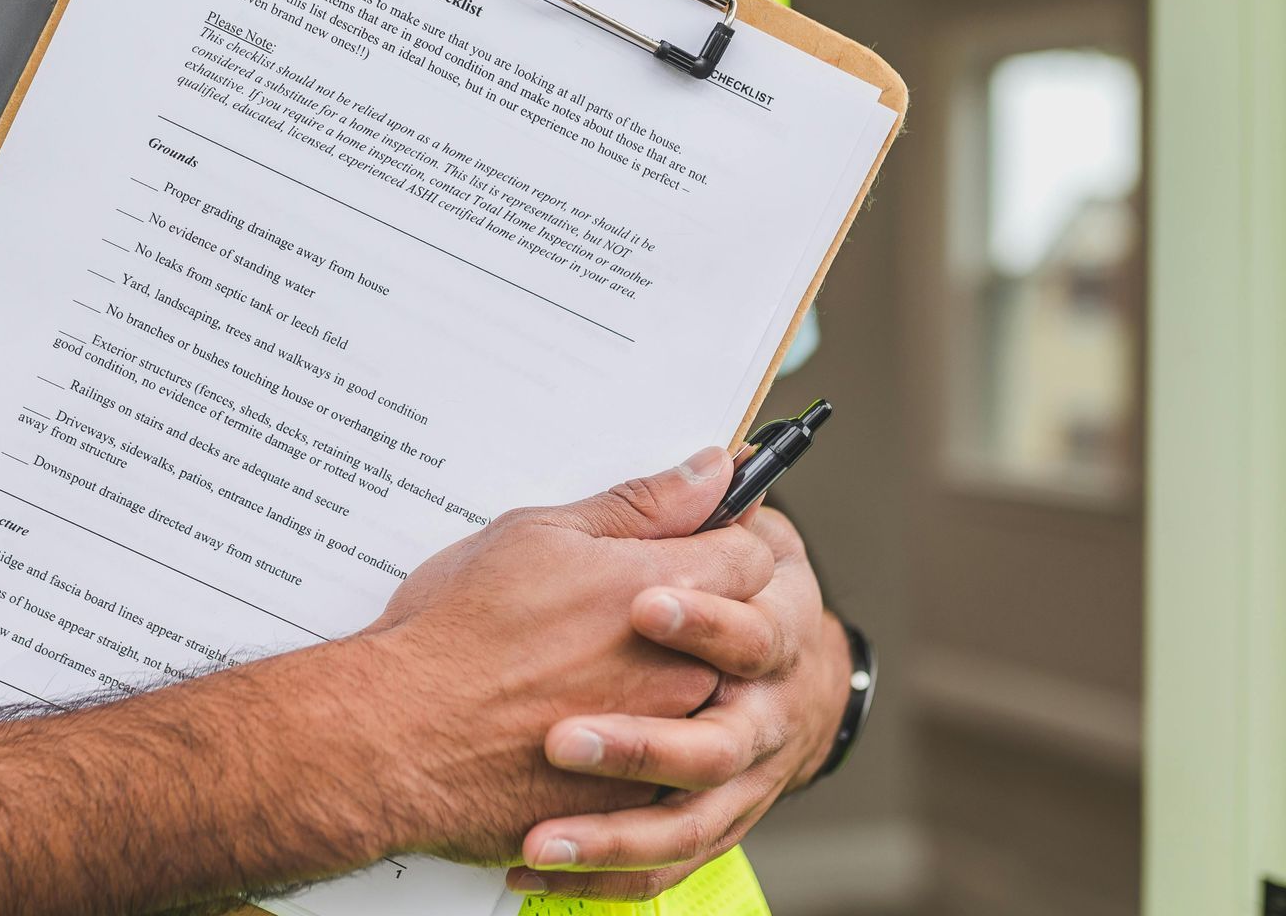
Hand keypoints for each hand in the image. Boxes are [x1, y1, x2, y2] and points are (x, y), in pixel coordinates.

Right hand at [354, 448, 776, 864]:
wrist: (397, 738)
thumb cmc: (455, 630)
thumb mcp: (537, 535)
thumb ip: (640, 505)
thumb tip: (713, 468)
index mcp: (665, 589)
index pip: (752, 556)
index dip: (718, 543)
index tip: (682, 543)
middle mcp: (681, 667)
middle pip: (737, 631)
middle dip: (696, 615)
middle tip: (623, 611)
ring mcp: (662, 740)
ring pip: (702, 702)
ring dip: (665, 683)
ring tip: (588, 673)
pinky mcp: (634, 801)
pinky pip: (665, 770)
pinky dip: (635, 746)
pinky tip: (579, 727)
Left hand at [503, 507, 851, 901]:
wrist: (798, 688)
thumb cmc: (736, 598)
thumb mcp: (696, 545)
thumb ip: (682, 517)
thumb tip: (714, 457)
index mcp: (770, 633)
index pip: (749, 629)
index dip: (700, 618)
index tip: (640, 607)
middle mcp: (762, 718)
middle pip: (717, 746)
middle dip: (641, 745)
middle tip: (564, 741)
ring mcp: (741, 782)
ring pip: (686, 826)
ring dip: (610, 834)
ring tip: (541, 837)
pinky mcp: (711, 824)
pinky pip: (664, 868)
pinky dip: (603, 876)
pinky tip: (533, 868)